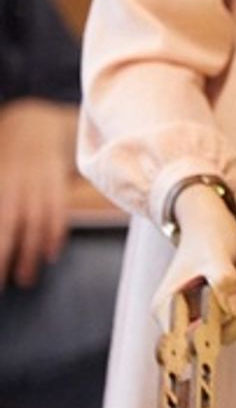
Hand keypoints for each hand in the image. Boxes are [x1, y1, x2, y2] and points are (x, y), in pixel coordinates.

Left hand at [0, 100, 76, 287]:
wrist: (35, 124)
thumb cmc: (5, 156)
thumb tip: (3, 232)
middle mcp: (13, 180)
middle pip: (8, 222)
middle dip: (5, 253)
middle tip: (1, 283)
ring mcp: (37, 181)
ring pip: (35, 221)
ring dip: (31, 253)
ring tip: (25, 280)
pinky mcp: (56, 183)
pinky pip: (58, 212)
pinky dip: (55, 235)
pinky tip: (49, 255)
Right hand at [151, 183, 235, 344]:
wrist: (215, 222)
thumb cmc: (207, 236)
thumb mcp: (213, 255)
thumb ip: (223, 281)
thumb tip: (235, 311)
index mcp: (169, 310)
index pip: (183, 344)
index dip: (205, 338)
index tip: (224, 314)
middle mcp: (189, 319)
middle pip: (220, 339)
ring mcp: (212, 317)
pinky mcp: (233, 311)